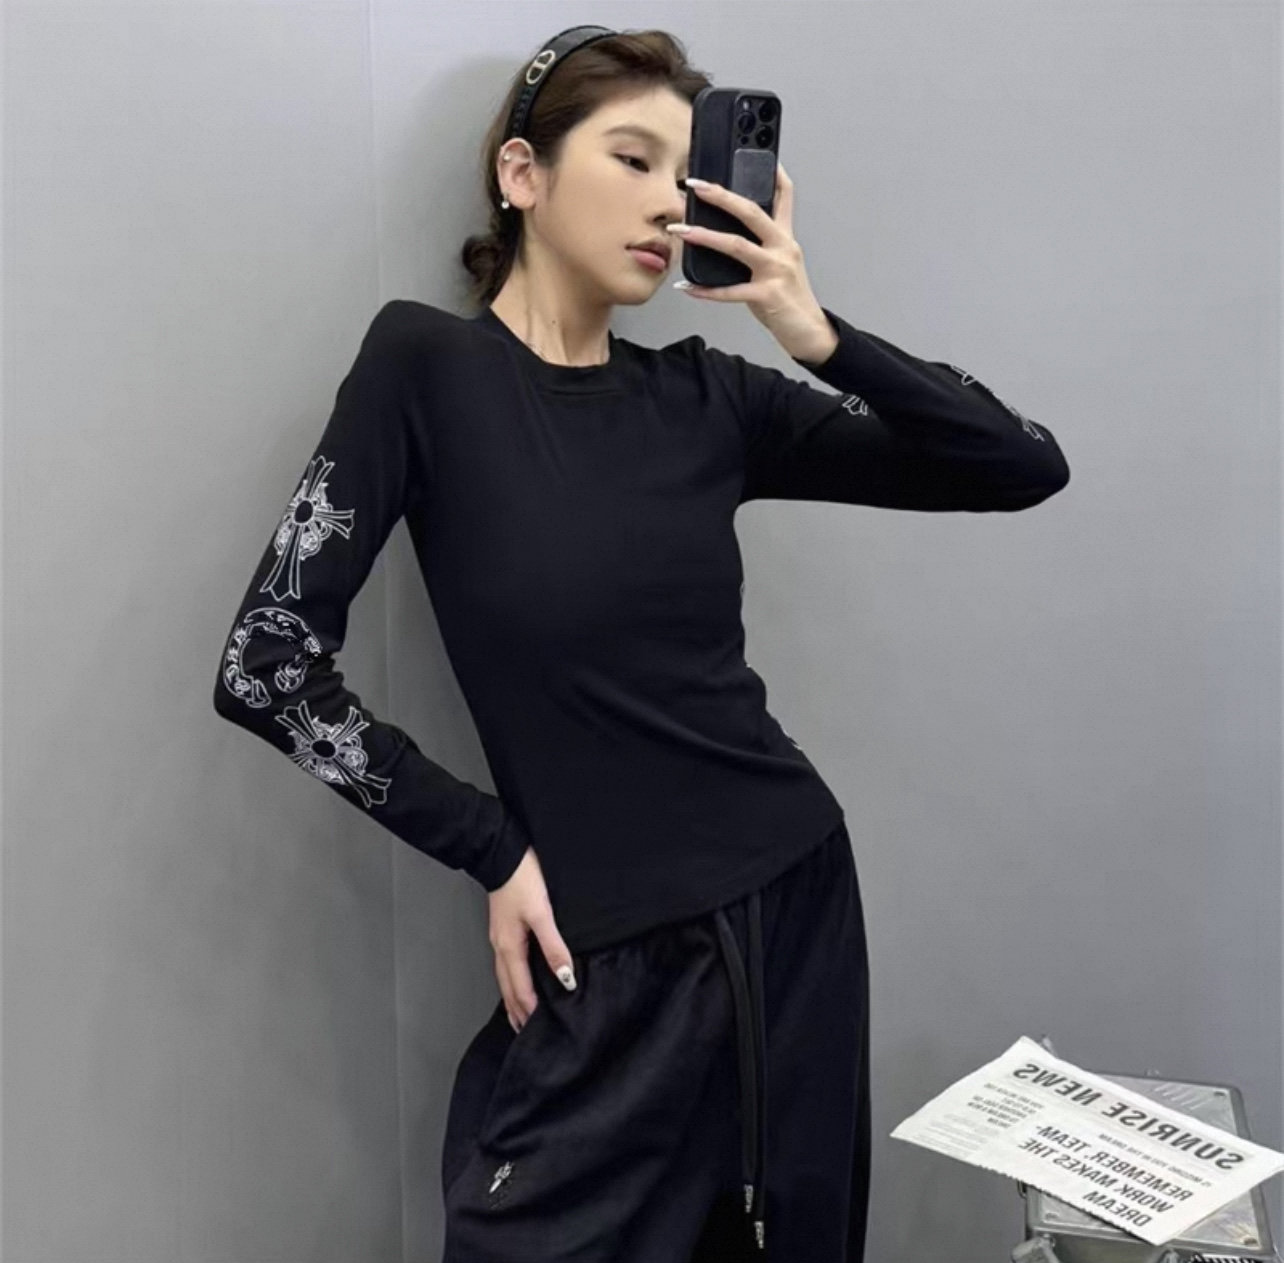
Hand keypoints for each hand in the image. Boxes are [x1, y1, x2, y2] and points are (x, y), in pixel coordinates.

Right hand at [487, 846, 576, 1032]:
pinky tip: (518, 979)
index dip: (531, 1011)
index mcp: (509, 948)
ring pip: (505, 977)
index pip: (521, 989)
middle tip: (526, 1034)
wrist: (502, 853)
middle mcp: (500, 947)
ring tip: (521, 1015)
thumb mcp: (542, 913)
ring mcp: (499, 937)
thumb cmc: (522, 880)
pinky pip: (506, 963)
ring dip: (513, 998)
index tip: (540, 1031)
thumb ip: (554, 946)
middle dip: (517, 1012)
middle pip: (508, 988)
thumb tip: (565, 979)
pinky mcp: (502, 927)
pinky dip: (512, 979)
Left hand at [669, 161, 836, 361]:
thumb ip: (760, 247)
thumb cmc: (789, 299)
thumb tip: (726, 235)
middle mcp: (783, 249)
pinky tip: (688, 288)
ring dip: (704, 237)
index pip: (785, 196)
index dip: (773, 172)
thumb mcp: (780, 265)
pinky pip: (730, 291)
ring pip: (736, 246)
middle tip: (696, 186)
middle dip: (721, 196)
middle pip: (752, 212)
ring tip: (680, 231)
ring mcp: (776, 271)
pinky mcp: (767, 296)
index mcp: (786, 238)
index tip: (757, 152)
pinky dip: (706, 290)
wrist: (808, 332)